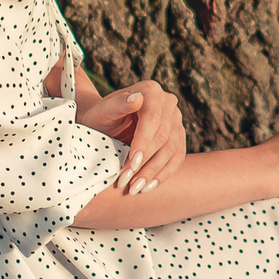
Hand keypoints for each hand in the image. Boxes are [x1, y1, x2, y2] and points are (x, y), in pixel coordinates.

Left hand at [76, 79, 187, 195]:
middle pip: (164, 136)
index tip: (131, 163)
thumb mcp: (102, 112)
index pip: (152, 119)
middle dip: (146, 162)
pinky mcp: (178, 135)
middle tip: (129, 183)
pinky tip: (149, 186)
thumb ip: (117, 104)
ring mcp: (176, 119)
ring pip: (172, 149)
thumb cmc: (99, 117)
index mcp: (150, 90)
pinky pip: (177, 157)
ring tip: (136, 188)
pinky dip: (164, 174)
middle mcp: (168, 102)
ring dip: (155, 172)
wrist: (104, 123)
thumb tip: (136, 99)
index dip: (143, 143)